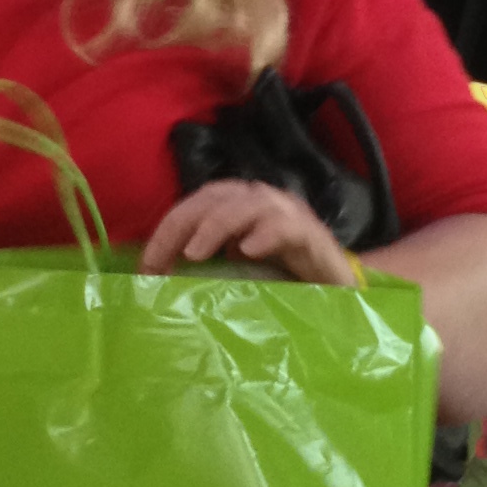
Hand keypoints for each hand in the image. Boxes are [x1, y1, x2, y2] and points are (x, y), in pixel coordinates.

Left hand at [139, 181, 360, 286]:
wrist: (339, 289)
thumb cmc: (283, 280)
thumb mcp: (236, 273)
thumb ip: (205, 270)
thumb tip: (156, 283)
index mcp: (238, 207)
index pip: (194, 205)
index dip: (166, 230)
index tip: (146, 268)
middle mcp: (260, 202)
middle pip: (214, 198)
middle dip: (182, 226)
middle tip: (159, 262)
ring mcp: (288, 215)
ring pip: (247, 204)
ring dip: (216, 225)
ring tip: (195, 253)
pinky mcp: (313, 235)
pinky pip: (287, 226)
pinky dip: (265, 233)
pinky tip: (248, 250)